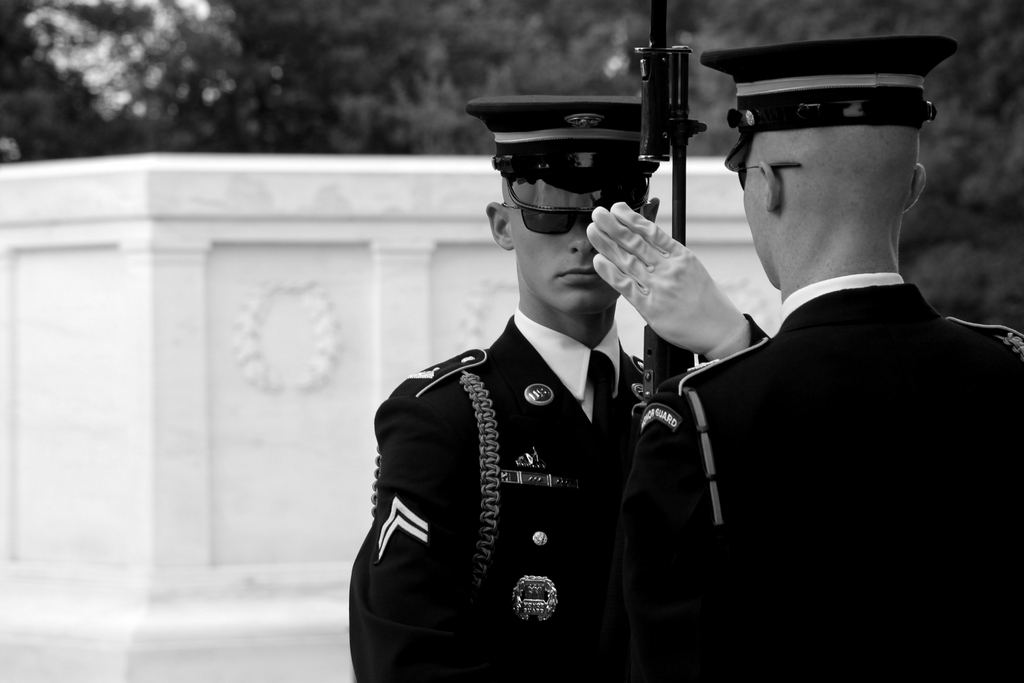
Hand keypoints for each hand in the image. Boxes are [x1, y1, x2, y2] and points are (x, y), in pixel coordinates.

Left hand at [588, 202, 749, 357]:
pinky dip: (611, 273)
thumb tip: (650, 240)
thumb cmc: (707, 300)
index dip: (632, 218)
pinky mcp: (650, 307)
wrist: (720, 329)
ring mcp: (659, 288)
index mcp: (681, 256)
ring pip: (628, 261)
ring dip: (607, 245)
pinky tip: (599, 261)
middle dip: (613, 226)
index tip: (617, 208)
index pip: (652, 232)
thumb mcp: (693, 268)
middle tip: (598, 214)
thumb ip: (671, 255)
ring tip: (593, 231)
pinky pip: (626, 287)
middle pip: (636, 243)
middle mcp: (669, 269)